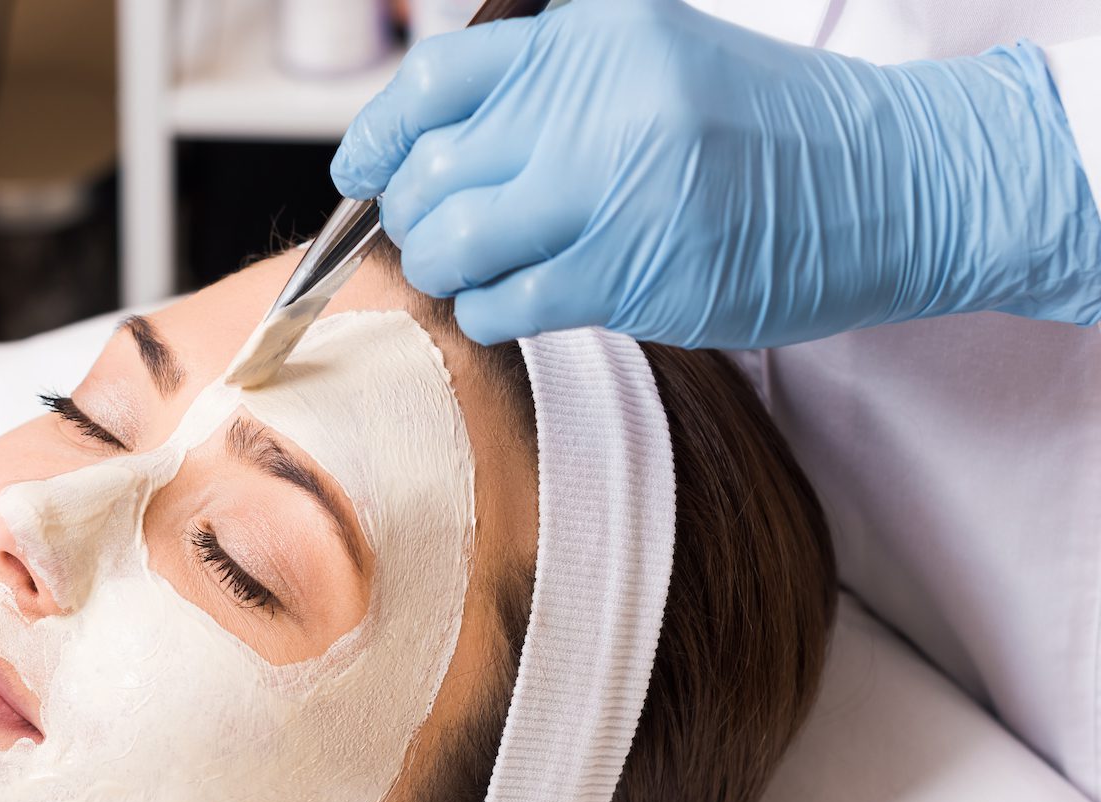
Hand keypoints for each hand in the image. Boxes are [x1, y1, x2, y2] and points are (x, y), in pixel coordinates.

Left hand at [332, 0, 1100, 347]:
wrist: (892, 183)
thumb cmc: (762, 128)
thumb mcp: (654, 55)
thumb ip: (548, 82)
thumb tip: (423, 142)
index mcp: (591, 39)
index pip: (434, 82)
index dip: (377, 137)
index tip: (358, 173)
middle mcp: (594, 104)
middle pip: (429, 175)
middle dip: (413, 217)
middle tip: (438, 232)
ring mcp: (611, 190)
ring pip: (452, 247)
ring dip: (446, 270)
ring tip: (481, 267)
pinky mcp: (630, 273)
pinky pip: (504, 305)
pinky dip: (491, 311)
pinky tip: (522, 298)